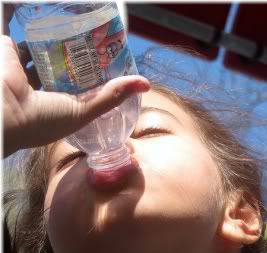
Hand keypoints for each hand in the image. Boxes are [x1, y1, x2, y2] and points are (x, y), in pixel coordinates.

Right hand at [2, 7, 149, 157]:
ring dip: (54, 34)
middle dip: (74, 51)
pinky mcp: (5, 48)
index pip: (76, 84)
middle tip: (93, 36)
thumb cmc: (42, 120)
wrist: (3, 113)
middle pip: (60, 63)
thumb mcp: (83, 111)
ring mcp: (21, 66)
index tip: (106, 59)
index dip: (90, 73)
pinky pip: (14, 24)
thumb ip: (111, 97)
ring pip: (41, 45)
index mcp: (55, 103)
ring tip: (74, 20)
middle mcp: (38, 86)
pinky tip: (40, 6)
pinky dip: (22, 11)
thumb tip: (145, 84)